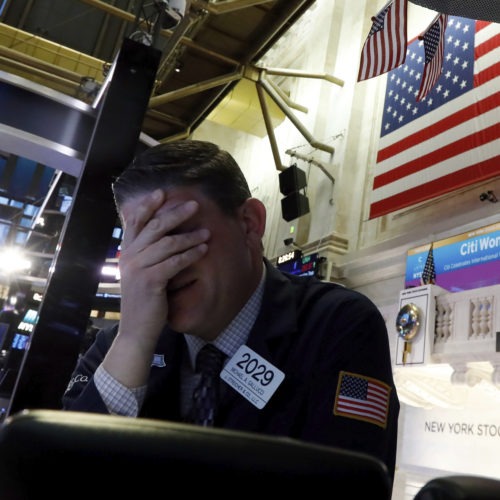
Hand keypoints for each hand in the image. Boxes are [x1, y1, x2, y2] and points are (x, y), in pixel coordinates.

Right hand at [102, 189, 209, 386]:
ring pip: (168, 243)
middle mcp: (130, 257)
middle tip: (195, 205)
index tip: (162, 192)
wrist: (136, 330)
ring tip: (207, 231)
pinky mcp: (150, 281)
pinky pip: (175, 262)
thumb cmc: (143, 300)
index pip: (135, 222)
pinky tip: (204, 249)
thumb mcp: (139, 273)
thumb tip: (160, 234)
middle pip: (155, 227)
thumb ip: (145, 253)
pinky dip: (191, 254)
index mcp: (127, 252)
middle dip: (176, 213)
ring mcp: (138, 268)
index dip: (148, 206)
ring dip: (190, 236)